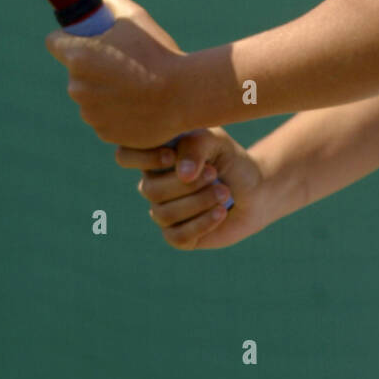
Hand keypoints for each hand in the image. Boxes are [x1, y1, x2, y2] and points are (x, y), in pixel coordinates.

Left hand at [45, 0, 185, 146]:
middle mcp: (77, 86)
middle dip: (92, 66)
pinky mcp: (103, 132)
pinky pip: (103, 117)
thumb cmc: (159, 53)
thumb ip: (112, 1)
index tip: (86, 38)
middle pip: (75, 70)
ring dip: (104, 90)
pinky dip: (115, 112)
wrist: (183, 95)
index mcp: (79, 55)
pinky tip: (137, 105)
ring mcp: (89, 112)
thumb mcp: (136, 16)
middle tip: (123, 63)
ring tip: (134, 86)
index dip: (69, 37)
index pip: (54, 42)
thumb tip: (101, 0)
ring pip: (89, 95)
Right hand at [116, 128, 265, 249]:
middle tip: (215, 173)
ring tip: (225, 192)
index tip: (173, 156)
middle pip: (150, 190)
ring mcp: (163, 211)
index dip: (142, 158)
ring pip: (164, 214)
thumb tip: (183, 174)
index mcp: (154, 156)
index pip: (124, 155)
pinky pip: (177, 236)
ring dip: (199, 202)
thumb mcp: (216, 142)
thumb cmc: (229, 159)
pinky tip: (221, 212)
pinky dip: (202, 223)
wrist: (254, 189)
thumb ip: (196, 146)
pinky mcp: (177, 236)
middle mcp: (153, 184)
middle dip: (187, 184)